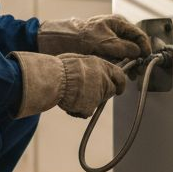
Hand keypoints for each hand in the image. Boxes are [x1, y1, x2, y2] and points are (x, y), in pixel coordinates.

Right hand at [11, 52, 127, 117]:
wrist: (52, 79)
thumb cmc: (59, 67)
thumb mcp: (78, 59)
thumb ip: (90, 66)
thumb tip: (93, 71)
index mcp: (101, 65)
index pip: (120, 75)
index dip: (120, 83)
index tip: (119, 89)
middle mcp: (103, 79)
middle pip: (109, 91)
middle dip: (101, 93)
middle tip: (85, 92)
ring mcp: (98, 94)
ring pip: (96, 101)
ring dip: (87, 101)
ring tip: (71, 95)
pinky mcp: (90, 107)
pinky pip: (86, 111)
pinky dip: (78, 110)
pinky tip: (68, 103)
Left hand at [37, 15, 150, 59]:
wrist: (62, 41)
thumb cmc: (81, 37)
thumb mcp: (105, 42)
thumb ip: (123, 47)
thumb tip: (137, 52)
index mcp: (118, 22)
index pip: (138, 34)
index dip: (144, 47)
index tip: (145, 57)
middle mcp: (116, 29)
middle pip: (134, 44)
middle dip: (137, 57)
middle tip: (137, 69)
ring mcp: (111, 38)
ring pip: (126, 52)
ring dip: (129, 63)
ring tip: (130, 74)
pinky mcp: (105, 47)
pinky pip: (117, 56)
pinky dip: (120, 63)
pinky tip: (120, 70)